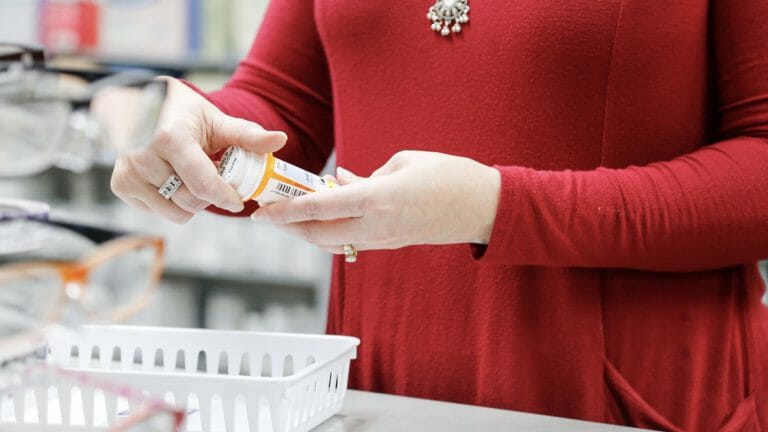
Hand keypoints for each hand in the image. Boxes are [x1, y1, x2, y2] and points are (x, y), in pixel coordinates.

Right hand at [108, 77, 286, 222]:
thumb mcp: (216, 120)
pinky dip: (171, 203)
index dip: (226, 197)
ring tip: (194, 180)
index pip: (204, 185)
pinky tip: (173, 180)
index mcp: (170, 139)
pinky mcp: (120, 185)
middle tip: (217, 183)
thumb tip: (281, 140)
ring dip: (192, 203)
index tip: (238, 200)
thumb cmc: (184, 113)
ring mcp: (127, 172)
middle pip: (191, 201)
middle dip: (211, 197)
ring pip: (174, 212)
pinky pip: (157, 211)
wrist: (140, 104)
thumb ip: (248, 135)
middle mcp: (143, 157)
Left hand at [251, 151, 500, 253]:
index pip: (320, 209)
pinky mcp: (393, 243)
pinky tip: (327, 214)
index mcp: (377, 200)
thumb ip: (367, 175)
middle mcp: (376, 226)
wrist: (484, 208)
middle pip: (319, 235)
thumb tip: (342, 182)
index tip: (263, 212)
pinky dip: (334, 230)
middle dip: (290, 228)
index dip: (287, 211)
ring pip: (334, 242)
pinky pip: (353, 240)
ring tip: (293, 216)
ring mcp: (384, 240)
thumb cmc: (450, 176)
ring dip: (310, 231)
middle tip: (270, 216)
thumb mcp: (404, 162)